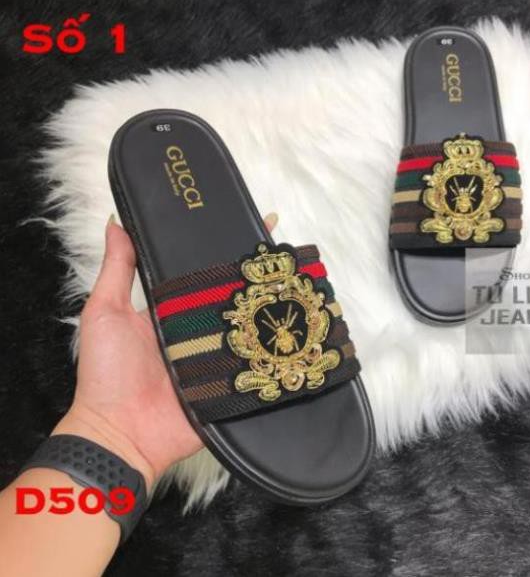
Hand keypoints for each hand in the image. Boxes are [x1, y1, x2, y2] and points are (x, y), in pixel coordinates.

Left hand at [54, 213, 277, 491]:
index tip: (242, 222)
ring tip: (297, 277)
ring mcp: (218, 353)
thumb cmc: (107, 373)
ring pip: (250, 323)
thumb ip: (116, 269)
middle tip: (283, 248)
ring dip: (271, 304)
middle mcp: (200, 327)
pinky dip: (276, 344)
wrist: (120, 433)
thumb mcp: (105, 312)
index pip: (202, 270)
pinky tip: (299, 324)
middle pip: (232, 294)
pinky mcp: (231, 381)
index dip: (221, 248)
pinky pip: (257, 359)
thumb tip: (117, 221)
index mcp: (174, 308)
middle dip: (256, 273)